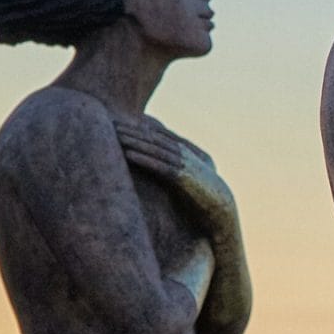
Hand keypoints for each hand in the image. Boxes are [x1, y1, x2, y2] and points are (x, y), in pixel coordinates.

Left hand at [112, 113, 238, 234]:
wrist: (223, 211)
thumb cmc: (203, 200)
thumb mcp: (188, 180)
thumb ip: (173, 170)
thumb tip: (156, 170)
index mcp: (186, 152)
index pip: (160, 134)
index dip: (139, 127)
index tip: (120, 122)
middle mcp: (186, 154)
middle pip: (154, 138)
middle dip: (132, 130)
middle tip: (110, 122)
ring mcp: (186, 165)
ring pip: (156, 149)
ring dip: (134, 141)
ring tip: (114, 136)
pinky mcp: (184, 178)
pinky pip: (160, 166)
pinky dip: (144, 159)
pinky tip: (128, 155)